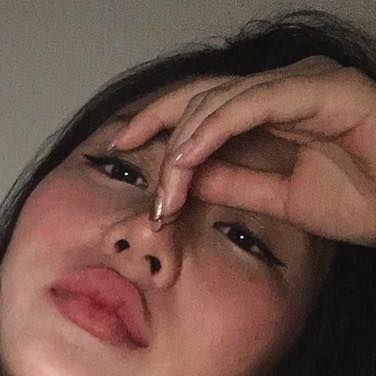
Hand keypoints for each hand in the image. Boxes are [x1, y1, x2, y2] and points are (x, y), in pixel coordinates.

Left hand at [110, 56, 375, 244]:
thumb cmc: (370, 198)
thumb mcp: (281, 198)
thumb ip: (235, 182)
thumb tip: (184, 179)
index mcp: (277, 106)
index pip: (202, 104)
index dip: (157, 121)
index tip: (120, 148)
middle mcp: (288, 86)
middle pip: (201, 94)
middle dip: (155, 125)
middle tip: (122, 154)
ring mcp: (308, 83)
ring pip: (220, 100)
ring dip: (182, 145)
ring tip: (164, 191)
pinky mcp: (327, 89)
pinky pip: (256, 102)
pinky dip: (215, 129)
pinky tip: (188, 158)